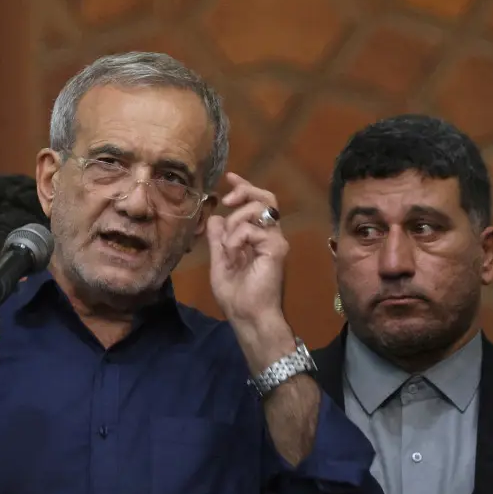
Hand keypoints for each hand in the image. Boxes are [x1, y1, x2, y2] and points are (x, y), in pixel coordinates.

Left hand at [207, 172, 288, 329]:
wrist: (247, 316)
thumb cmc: (236, 296)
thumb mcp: (219, 262)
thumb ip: (218, 241)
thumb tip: (215, 218)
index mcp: (258, 238)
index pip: (256, 204)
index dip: (244, 187)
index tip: (230, 177)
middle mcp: (270, 236)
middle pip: (266, 197)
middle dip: (245, 190)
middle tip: (227, 199)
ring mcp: (275, 241)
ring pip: (259, 208)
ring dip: (236, 221)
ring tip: (228, 245)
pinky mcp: (277, 248)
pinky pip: (253, 228)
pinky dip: (236, 237)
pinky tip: (233, 253)